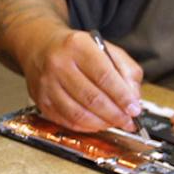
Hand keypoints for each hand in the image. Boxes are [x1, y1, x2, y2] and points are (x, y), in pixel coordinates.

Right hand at [25, 29, 142, 133]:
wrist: (39, 46)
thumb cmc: (75, 49)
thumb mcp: (105, 48)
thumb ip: (125, 69)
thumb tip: (133, 98)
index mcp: (77, 46)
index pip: (104, 76)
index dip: (122, 96)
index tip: (134, 109)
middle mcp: (59, 64)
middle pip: (92, 98)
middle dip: (115, 114)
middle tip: (128, 120)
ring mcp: (47, 84)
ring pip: (79, 114)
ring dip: (102, 123)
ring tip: (114, 122)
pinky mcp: (41, 100)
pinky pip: (67, 121)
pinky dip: (87, 127)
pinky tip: (98, 123)